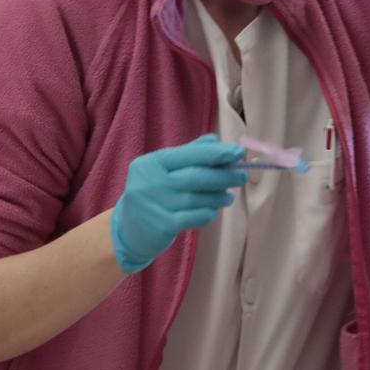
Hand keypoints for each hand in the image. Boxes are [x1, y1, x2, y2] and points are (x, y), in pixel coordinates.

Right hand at [110, 135, 245, 273]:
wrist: (128, 230)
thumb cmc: (152, 193)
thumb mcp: (163, 170)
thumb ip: (188, 153)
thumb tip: (215, 140)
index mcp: (152, 163)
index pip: (188, 154)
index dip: (215, 153)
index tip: (237, 152)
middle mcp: (152, 182)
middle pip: (196, 176)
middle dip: (223, 176)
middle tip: (241, 176)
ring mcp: (156, 204)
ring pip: (198, 198)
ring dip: (219, 196)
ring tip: (228, 196)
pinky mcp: (163, 225)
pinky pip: (195, 217)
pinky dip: (208, 213)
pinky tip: (212, 211)